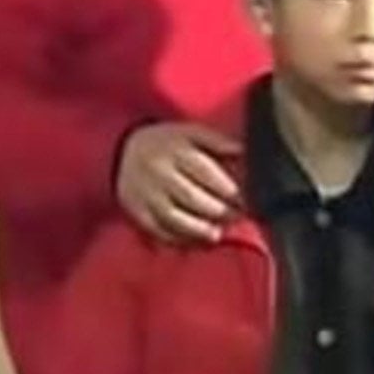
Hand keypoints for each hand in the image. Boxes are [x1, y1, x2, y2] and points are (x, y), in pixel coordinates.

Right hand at [115, 122, 242, 242]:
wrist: (125, 151)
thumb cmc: (169, 144)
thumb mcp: (192, 133)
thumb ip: (218, 142)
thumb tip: (244, 152)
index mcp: (175, 150)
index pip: (206, 173)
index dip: (230, 190)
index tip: (248, 200)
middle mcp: (158, 172)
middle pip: (192, 198)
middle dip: (219, 211)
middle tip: (236, 218)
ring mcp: (144, 193)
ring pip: (174, 218)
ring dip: (200, 229)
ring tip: (216, 233)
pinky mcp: (136, 210)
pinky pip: (158, 230)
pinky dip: (179, 239)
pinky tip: (196, 240)